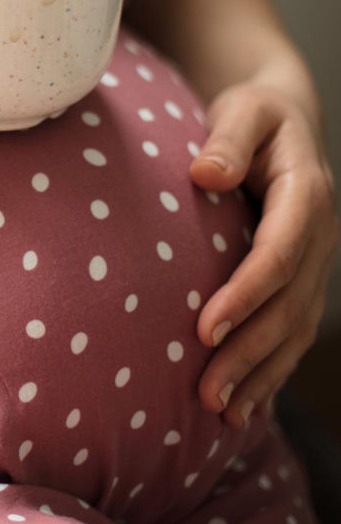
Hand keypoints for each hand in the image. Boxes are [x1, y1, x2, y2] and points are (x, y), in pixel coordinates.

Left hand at [191, 75, 338, 427]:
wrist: (283, 120)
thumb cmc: (253, 115)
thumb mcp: (242, 111)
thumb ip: (226, 139)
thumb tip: (205, 172)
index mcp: (305, 195)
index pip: (277, 255)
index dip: (245, 294)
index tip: (204, 328)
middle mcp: (319, 236)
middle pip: (287, 306)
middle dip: (249, 352)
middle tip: (206, 392)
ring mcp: (316, 261)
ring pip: (294, 328)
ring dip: (261, 372)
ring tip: (222, 411)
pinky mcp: (303, 277)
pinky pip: (293, 330)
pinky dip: (271, 368)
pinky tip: (246, 402)